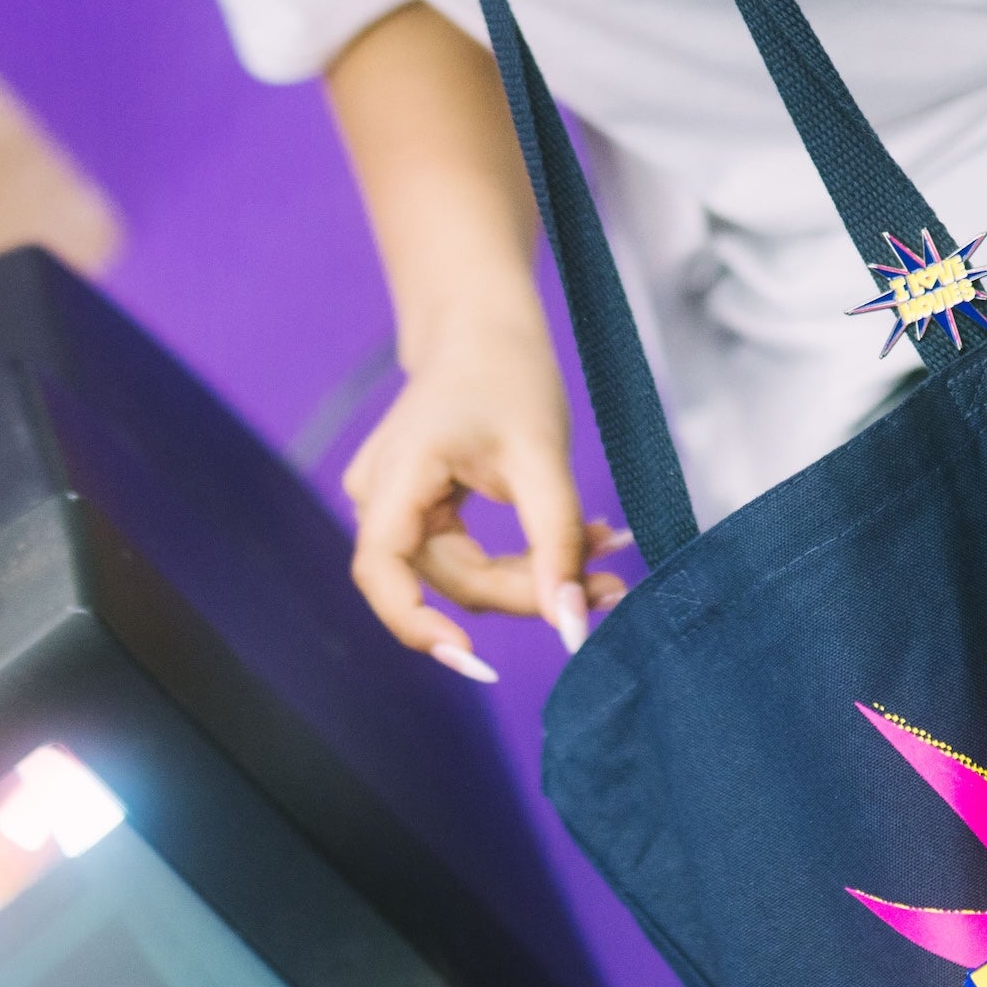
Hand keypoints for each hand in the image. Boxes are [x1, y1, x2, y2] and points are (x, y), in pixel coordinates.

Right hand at [341, 308, 626, 677]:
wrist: (481, 326)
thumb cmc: (506, 374)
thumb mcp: (542, 457)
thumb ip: (556, 543)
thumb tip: (572, 627)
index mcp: (395, 476)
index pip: (383, 574)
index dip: (419, 627)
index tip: (477, 661)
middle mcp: (378, 497)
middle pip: (450, 579)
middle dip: (529, 591)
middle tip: (609, 587)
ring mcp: (395, 504)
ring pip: (466, 572)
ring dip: (536, 574)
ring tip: (606, 555)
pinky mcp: (420, 509)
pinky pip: (470, 553)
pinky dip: (525, 555)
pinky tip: (583, 542)